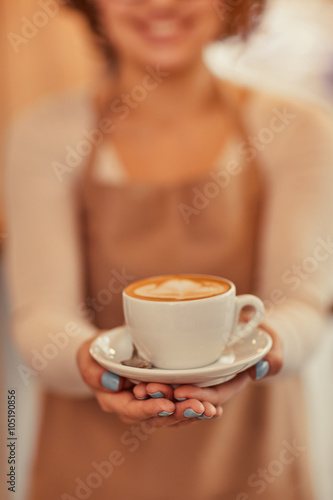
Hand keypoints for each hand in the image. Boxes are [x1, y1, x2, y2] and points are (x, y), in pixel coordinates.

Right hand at [77, 338, 210, 427]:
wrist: (105, 354)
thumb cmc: (96, 355)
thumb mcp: (88, 358)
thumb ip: (94, 372)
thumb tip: (112, 382)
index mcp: (115, 402)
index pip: (133, 410)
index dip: (150, 409)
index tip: (167, 404)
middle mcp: (134, 408)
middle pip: (157, 418)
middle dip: (178, 413)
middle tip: (198, 407)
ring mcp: (150, 405)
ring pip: (172, 416)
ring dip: (191, 413)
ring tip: (210, 410)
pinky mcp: (164, 398)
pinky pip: (180, 408)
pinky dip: (196, 408)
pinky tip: (214, 409)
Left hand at [134, 324, 283, 415]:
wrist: (252, 327)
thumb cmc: (263, 335)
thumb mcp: (273, 342)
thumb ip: (273, 354)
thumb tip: (263, 367)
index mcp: (232, 381)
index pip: (215, 394)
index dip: (199, 396)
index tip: (180, 390)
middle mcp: (212, 383)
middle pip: (190, 397)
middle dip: (170, 397)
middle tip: (148, 389)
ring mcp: (199, 377)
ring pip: (176, 392)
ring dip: (159, 392)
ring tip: (140, 386)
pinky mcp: (187, 368)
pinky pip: (170, 380)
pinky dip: (157, 381)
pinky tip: (139, 376)